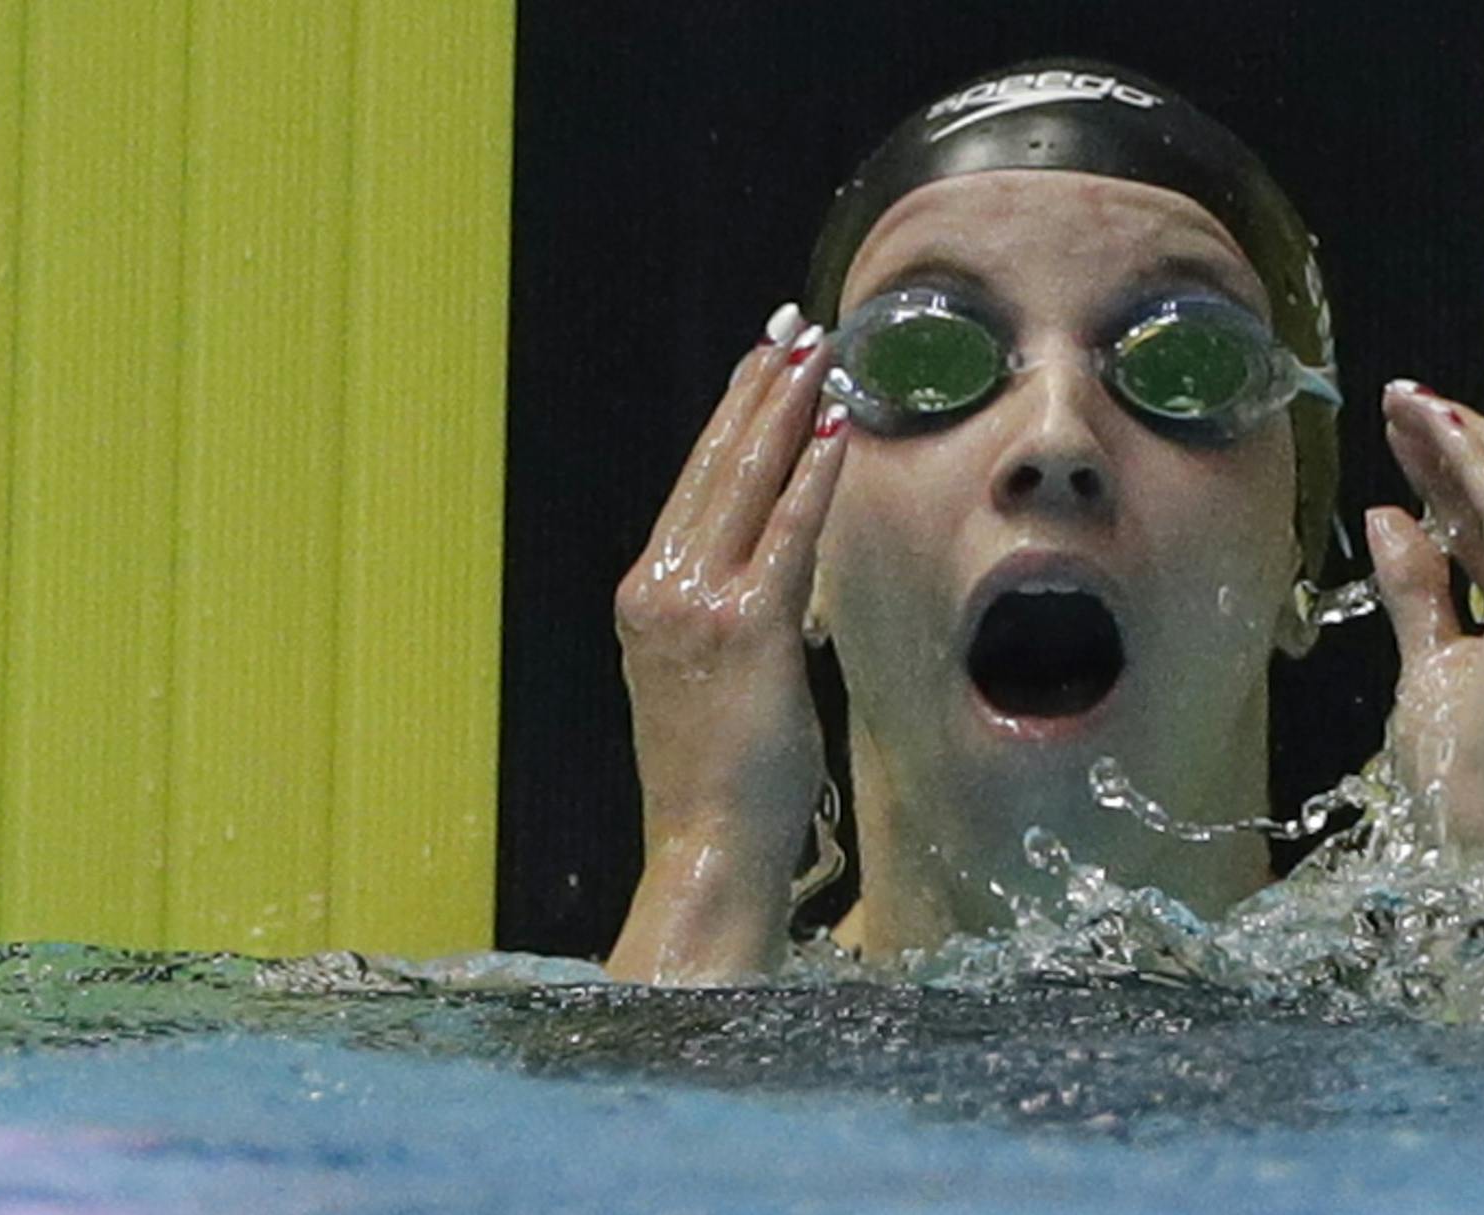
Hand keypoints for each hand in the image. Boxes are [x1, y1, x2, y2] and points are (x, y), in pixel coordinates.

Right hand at [607, 305, 847, 980]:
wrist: (705, 842)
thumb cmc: (718, 773)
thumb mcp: (708, 675)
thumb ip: (730, 610)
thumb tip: (779, 560)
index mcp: (646, 595)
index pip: (694, 485)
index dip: (731, 416)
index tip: (760, 363)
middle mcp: (659, 588)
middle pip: (714, 466)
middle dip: (759, 391)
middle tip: (793, 329)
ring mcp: (697, 606)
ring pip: (745, 485)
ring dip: (787, 413)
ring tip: (818, 357)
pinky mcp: (745, 630)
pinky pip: (786, 535)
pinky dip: (811, 478)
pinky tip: (837, 433)